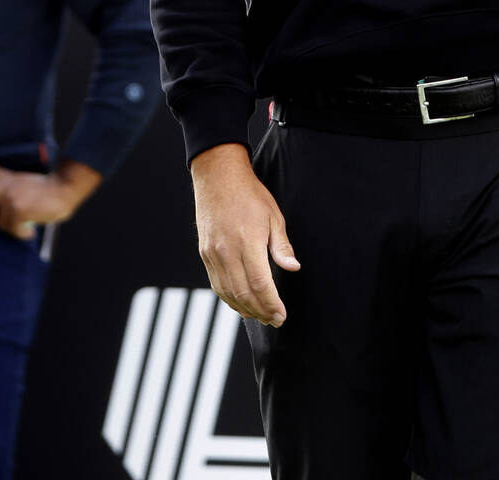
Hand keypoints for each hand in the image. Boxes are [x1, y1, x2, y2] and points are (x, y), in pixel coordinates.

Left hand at [0, 158, 101, 238]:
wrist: (67, 187)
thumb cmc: (52, 190)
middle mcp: (5, 186)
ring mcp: (10, 198)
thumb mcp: (27, 185)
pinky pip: (15, 230)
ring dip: (15, 227)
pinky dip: (24, 234)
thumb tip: (6, 217)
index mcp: (8, 178)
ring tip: (30, 223)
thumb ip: (13, 194)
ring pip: (2, 224)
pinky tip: (33, 230)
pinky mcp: (18, 209)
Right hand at [189, 143, 299, 326]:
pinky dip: (229, 299)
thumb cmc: (250, 195)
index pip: (260, 283)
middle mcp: (227, 251)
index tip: (281, 315)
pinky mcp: (205, 254)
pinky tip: (241, 305)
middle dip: (261, 311)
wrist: (217, 178)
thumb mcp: (273, 216)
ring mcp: (213, 254)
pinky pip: (217, 284)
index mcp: (248, 241)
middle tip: (275, 321)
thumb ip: (281, 245)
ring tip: (261, 317)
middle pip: (244, 293)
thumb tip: (293, 268)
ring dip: (245, 309)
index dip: (271, 303)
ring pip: (228, 293)